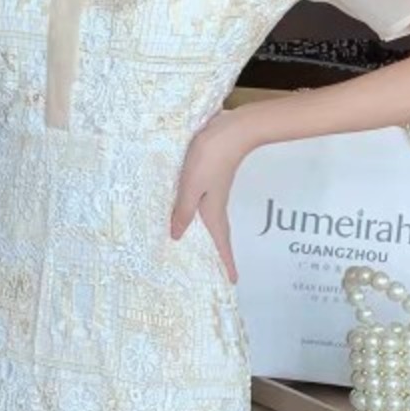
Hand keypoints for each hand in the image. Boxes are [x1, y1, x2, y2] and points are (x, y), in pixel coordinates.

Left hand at [169, 108, 252, 283]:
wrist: (232, 128)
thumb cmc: (211, 157)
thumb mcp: (191, 186)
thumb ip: (183, 210)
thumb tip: (176, 236)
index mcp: (213, 210)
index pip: (221, 243)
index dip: (226, 262)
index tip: (233, 282)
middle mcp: (216, 204)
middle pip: (217, 234)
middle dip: (218, 254)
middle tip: (216, 272)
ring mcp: (214, 190)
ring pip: (209, 219)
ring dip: (206, 235)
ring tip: (198, 249)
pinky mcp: (211, 178)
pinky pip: (203, 203)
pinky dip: (197, 215)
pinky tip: (187, 214)